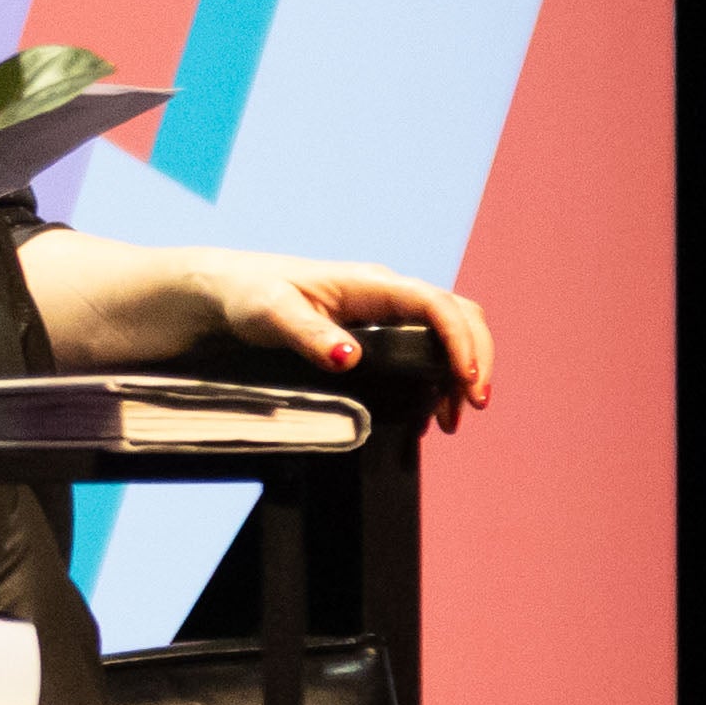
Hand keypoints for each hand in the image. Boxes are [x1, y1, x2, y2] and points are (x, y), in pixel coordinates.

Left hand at [188, 251, 494, 421]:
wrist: (230, 290)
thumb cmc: (250, 295)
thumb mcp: (272, 315)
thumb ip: (310, 336)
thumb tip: (349, 358)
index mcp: (370, 284)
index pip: (435, 305)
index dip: (461, 341)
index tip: (467, 380)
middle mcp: (387, 293)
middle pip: (457, 314)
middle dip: (475, 357)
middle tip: (473, 405)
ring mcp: (385, 311)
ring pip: (446, 333)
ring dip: (458, 372)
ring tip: (450, 420)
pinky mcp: (378, 330)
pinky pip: (425, 347)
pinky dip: (437, 379)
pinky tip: (426, 414)